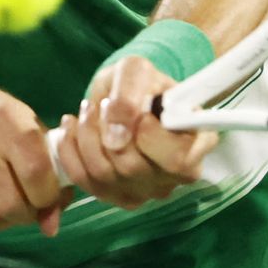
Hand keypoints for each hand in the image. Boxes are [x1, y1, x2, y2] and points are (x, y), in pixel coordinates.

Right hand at [0, 85, 67, 237]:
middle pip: (9, 202)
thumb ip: (49, 172)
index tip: (46, 197)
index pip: (36, 171)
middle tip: (25, 207)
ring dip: (1, 224)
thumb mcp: (26, 129)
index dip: (47, 195)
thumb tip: (51, 227)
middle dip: (25, 215)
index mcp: (6, 118)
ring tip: (4, 210)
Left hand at [52, 54, 218, 210]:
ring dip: (87, 136)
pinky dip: (70, 149)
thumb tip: (117, 137)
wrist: (122, 96)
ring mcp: (147, 190)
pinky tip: (72, 126)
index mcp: (197, 144)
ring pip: (104, 175)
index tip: (141, 113)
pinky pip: (83, 180)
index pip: (177, 160)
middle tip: (105, 103)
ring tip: (89, 109)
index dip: (151, 138)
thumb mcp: (137, 71)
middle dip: (108, 129)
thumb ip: (130, 96)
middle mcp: (176, 176)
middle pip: (133, 168)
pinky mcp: (117, 196)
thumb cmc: (140, 82)